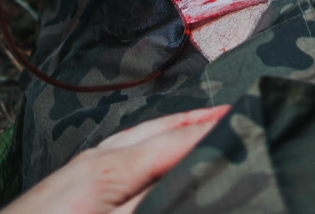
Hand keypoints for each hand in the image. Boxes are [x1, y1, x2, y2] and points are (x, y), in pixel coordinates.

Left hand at [0, 105, 229, 213]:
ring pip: (137, 136)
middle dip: (194, 119)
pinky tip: (150, 151)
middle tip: (230, 112)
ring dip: (171, 127)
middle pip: (156, 130)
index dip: (209, 131)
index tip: (242, 121)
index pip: (173, 142)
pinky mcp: (72, 180)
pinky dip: (147, 141)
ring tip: (198, 122)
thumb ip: (147, 202)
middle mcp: (96, 158)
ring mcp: (82, 167)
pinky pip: (120, 148)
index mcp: (110, 170)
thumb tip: (186, 177)